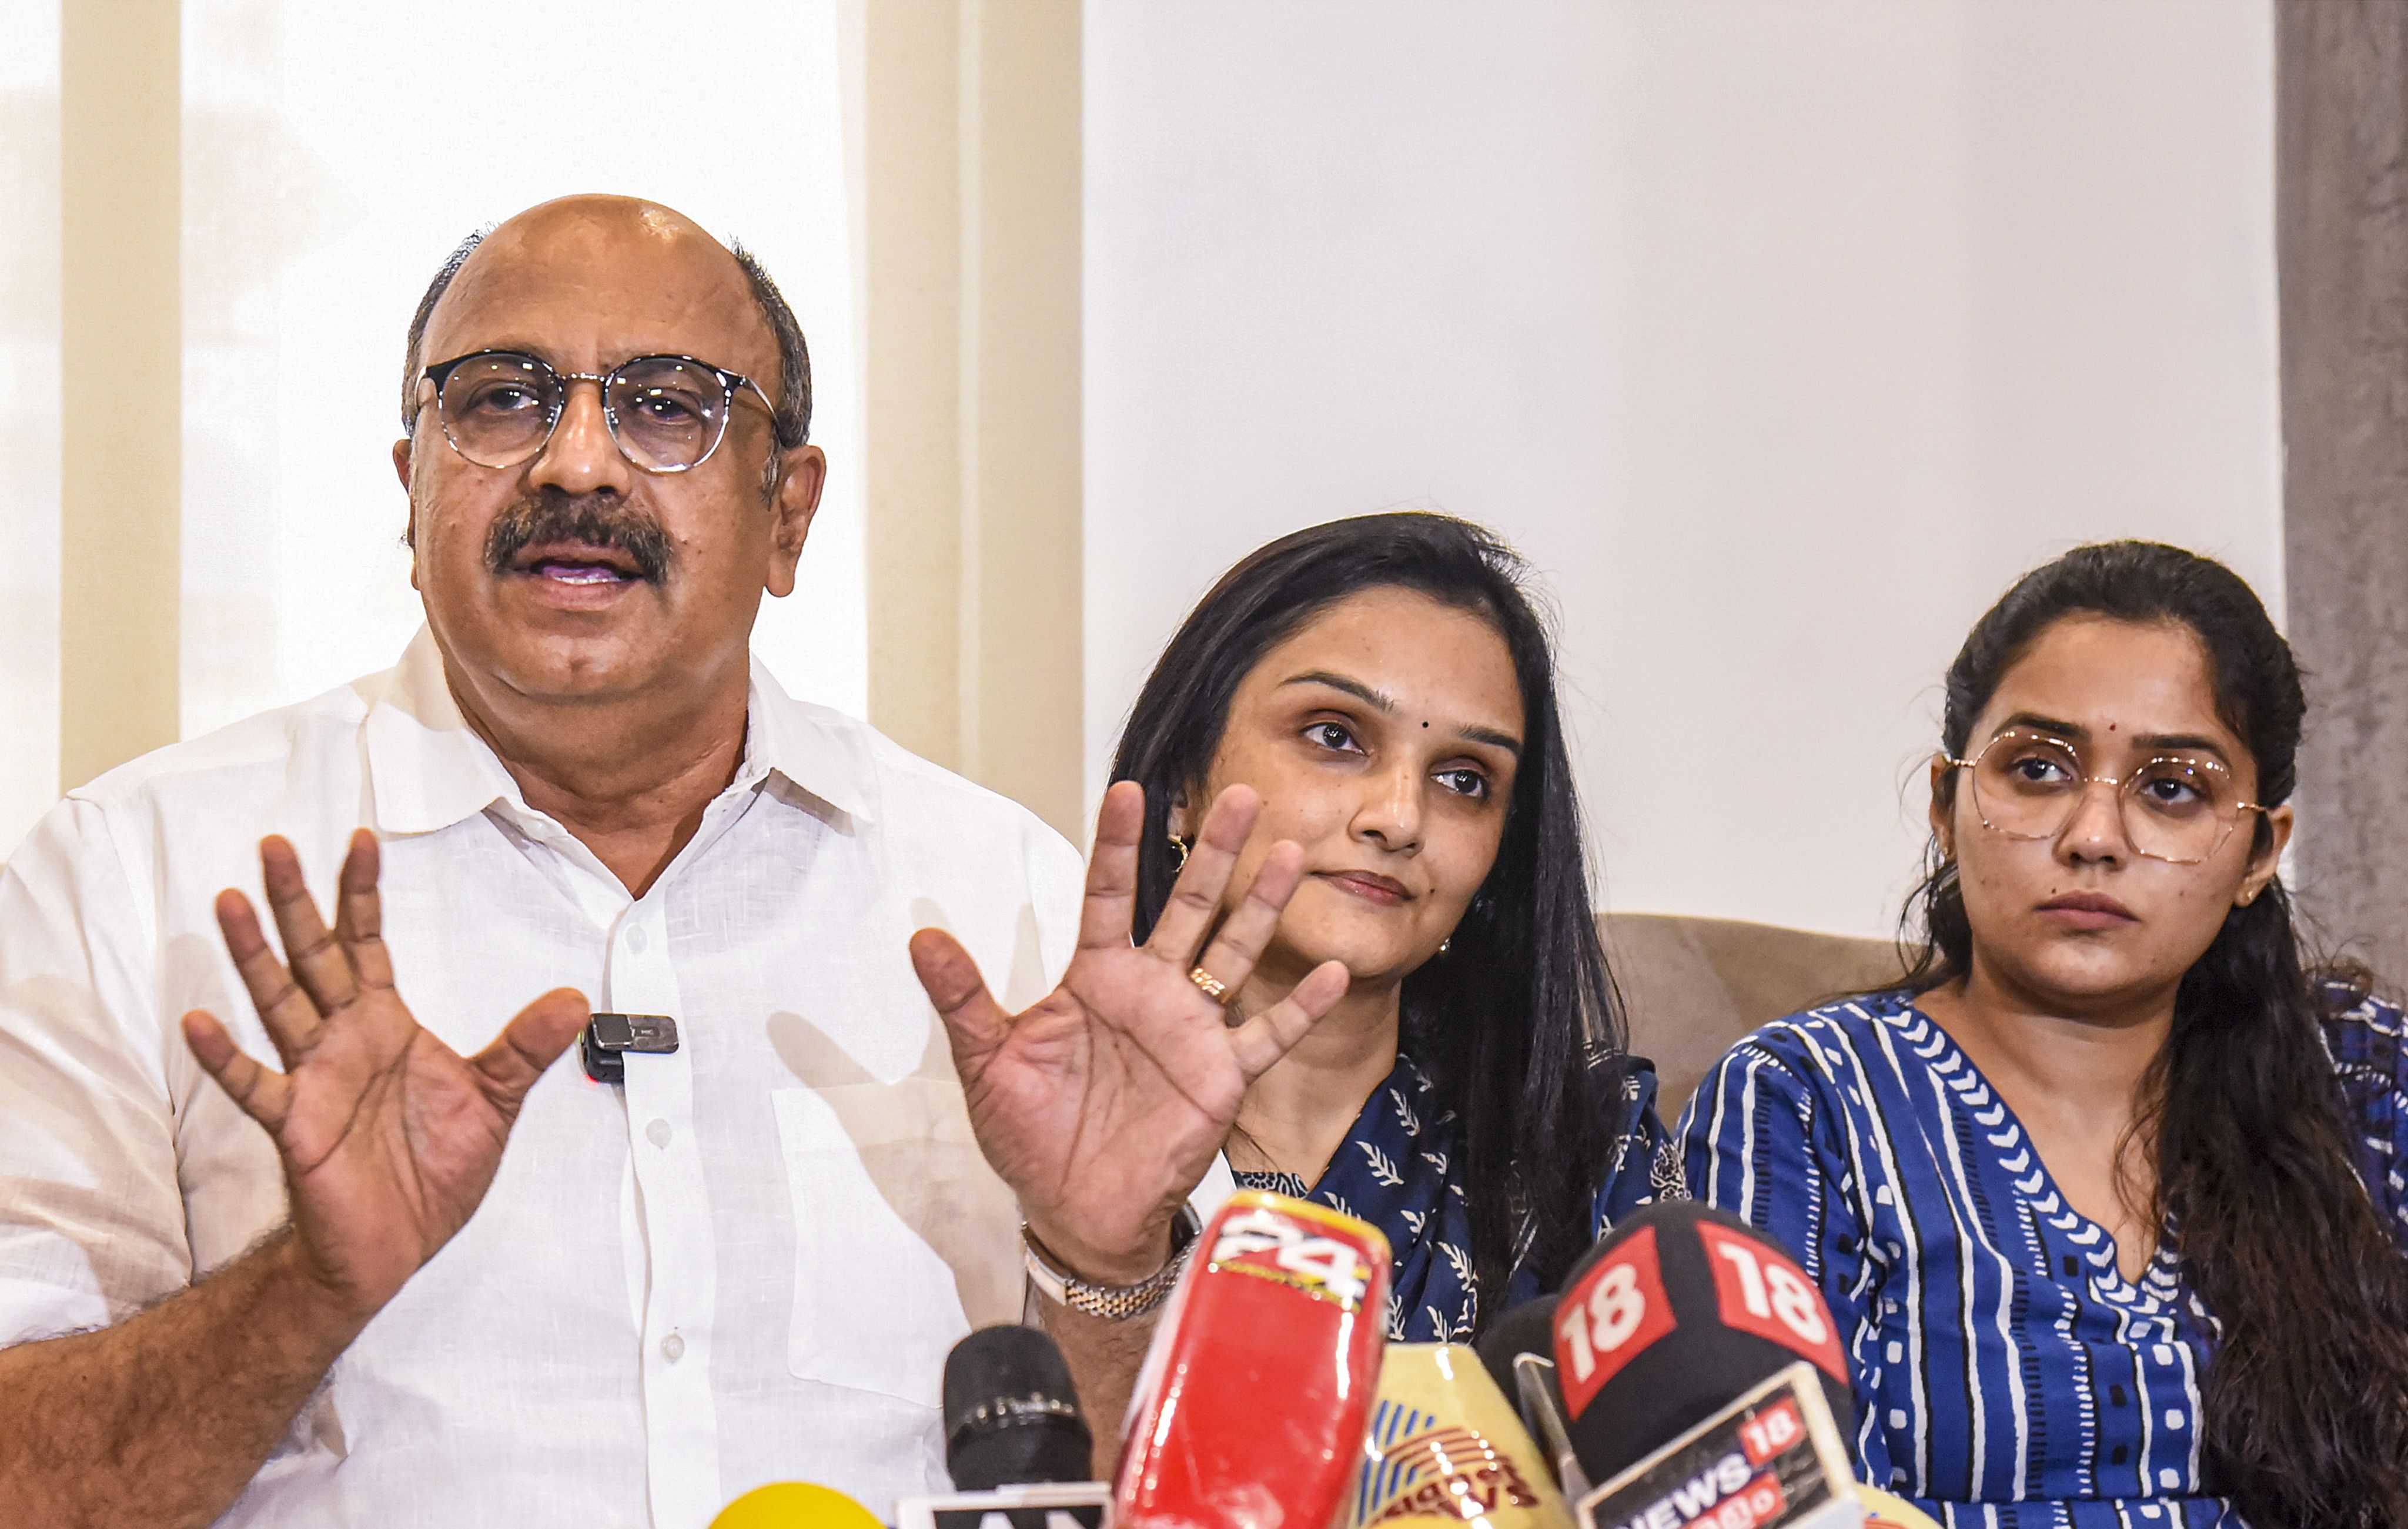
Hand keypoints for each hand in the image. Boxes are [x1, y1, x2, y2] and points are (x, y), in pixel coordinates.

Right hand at [182, 831, 589, 1323]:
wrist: (400, 1243)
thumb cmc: (434, 1169)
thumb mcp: (497, 1099)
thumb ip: (527, 1046)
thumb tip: (576, 999)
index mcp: (387, 1025)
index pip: (369, 943)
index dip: (363, 893)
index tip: (359, 839)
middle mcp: (344, 1040)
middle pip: (316, 955)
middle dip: (297, 901)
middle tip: (275, 844)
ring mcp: (314, 1078)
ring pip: (279, 1002)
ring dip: (254, 955)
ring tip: (229, 903)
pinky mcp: (297, 1124)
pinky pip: (255, 1085)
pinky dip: (226, 1057)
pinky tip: (201, 1021)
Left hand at [910, 782, 1348, 1283]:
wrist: (1072, 1209)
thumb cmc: (1031, 1133)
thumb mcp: (987, 1062)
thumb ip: (962, 999)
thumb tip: (920, 938)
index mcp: (1096, 977)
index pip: (1109, 896)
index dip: (1117, 846)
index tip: (1128, 790)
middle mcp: (1151, 990)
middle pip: (1187, 906)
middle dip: (1212, 852)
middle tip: (1241, 795)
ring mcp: (1192, 1029)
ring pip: (1235, 952)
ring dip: (1262, 906)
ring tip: (1288, 854)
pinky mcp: (1221, 1075)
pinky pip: (1268, 1036)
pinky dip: (1300, 1007)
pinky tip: (1330, 972)